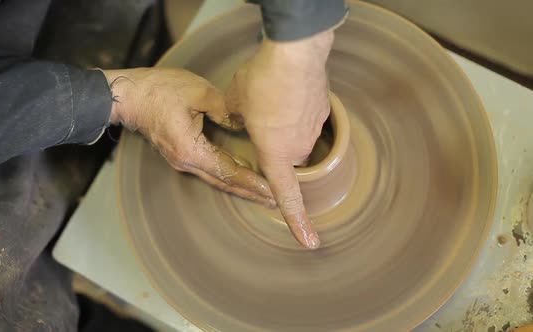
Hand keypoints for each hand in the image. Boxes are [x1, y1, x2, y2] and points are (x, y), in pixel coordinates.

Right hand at [103, 67, 274, 206]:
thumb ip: (224, 109)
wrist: (127, 96)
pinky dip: (227, 175)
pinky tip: (240, 175)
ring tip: (262, 194)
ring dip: (239, 186)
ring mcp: (181, 160)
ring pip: (216, 178)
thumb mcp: (197, 92)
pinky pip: (208, 169)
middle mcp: (186, 162)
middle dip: (250, 192)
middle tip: (274, 201)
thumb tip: (244, 123)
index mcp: (191, 150)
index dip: (252, 182)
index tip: (271, 191)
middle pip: (224, 182)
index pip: (228, 172)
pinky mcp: (180, 154)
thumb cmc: (158, 91)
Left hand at [226, 30, 333, 248]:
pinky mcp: (323, 111)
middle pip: (284, 156)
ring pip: (295, 135)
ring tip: (269, 97)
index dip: (297, 221)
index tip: (309, 241)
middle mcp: (299, 147)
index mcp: (276, 153)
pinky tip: (283, 90)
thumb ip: (233, 117)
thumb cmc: (262, 81)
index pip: (287, 195)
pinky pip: (305, 118)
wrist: (296, 52)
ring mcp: (314, 129)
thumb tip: (234, 119)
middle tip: (257, 115)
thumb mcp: (234, 102)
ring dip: (281, 123)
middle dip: (271, 143)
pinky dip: (293, 109)